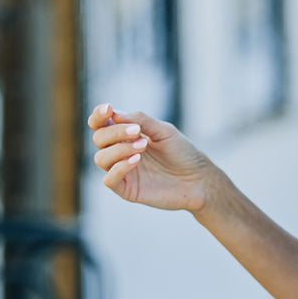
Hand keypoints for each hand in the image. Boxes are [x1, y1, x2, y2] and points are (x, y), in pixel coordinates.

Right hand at [87, 102, 211, 211]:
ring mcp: (122, 171)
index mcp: (126, 135)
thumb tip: (114, 114)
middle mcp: (120, 152)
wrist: (199, 179)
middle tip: (138, 132)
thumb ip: (141, 120)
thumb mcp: (164, 131)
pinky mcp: (127, 189)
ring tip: (143, 146)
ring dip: (119, 149)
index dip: (99, 115)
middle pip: (99, 138)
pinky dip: (119, 167)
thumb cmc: (183, 153)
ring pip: (100, 158)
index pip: (101, 123)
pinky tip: (136, 160)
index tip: (108, 109)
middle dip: (115, 132)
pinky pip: (109, 179)